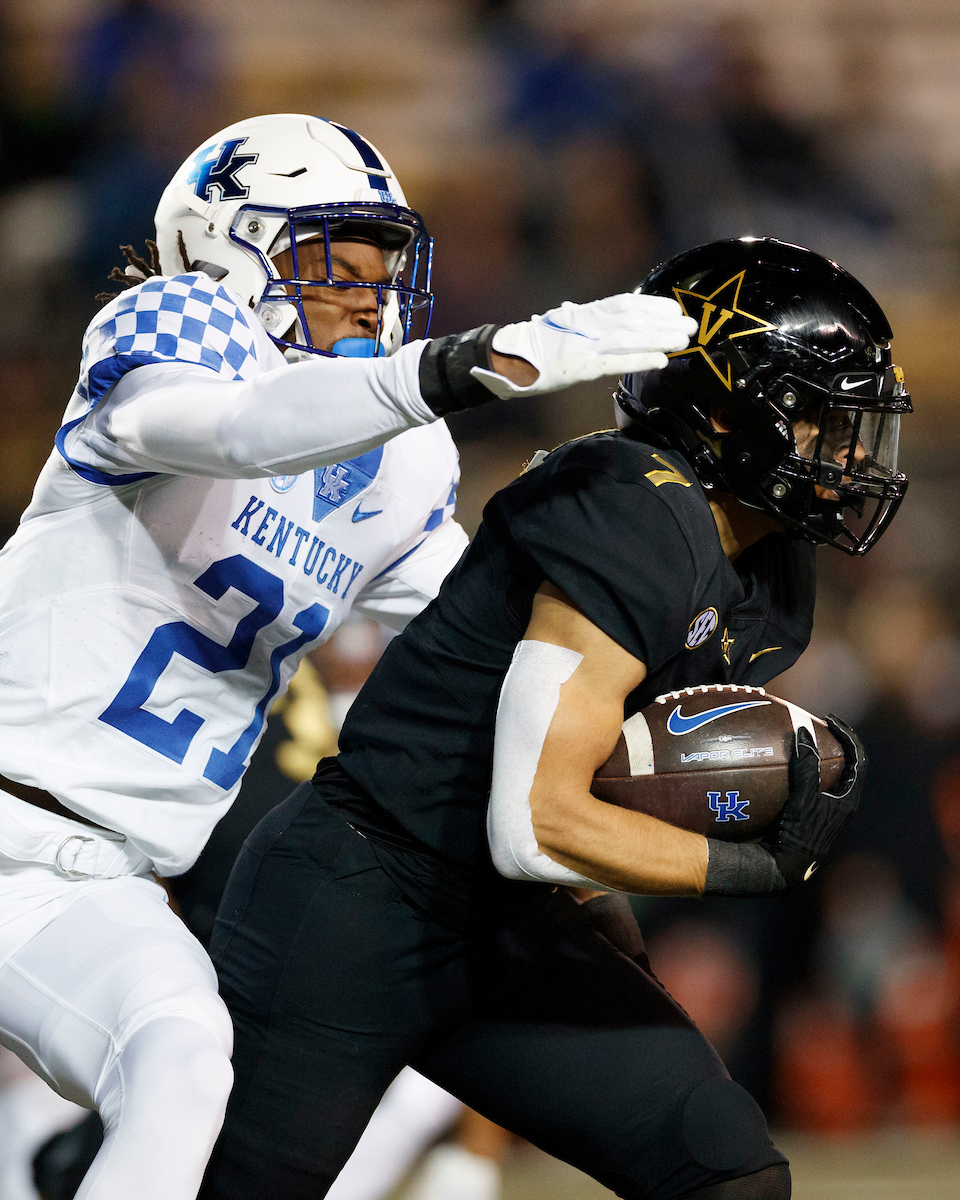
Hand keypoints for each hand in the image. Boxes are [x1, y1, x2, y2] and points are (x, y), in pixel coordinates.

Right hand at [469, 293, 696, 398]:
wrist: (504, 357)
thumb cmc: (531, 346)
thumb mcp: (560, 326)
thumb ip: (585, 322)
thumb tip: (606, 317)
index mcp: (584, 314)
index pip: (626, 304)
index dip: (653, 306)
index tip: (675, 309)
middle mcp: (588, 325)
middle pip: (634, 320)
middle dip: (664, 323)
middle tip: (690, 326)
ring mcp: (584, 346)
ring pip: (630, 338)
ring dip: (660, 338)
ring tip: (683, 341)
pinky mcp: (579, 368)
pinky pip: (615, 363)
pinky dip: (640, 360)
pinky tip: (660, 361)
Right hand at [766, 717, 866, 887]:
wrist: (787, 866)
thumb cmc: (799, 834)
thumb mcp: (802, 797)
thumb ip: (806, 765)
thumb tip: (804, 731)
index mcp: (849, 798)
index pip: (859, 758)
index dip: (847, 735)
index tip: (829, 720)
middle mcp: (844, 804)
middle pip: (850, 765)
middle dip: (837, 743)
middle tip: (821, 727)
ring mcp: (831, 812)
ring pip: (834, 776)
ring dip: (823, 758)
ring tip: (807, 743)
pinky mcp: (817, 817)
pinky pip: (818, 787)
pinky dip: (809, 772)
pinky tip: (788, 770)